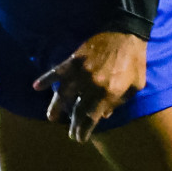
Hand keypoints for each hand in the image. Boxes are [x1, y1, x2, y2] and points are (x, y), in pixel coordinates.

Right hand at [34, 31, 148, 142]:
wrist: (127, 32)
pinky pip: (57, 71)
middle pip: (77, 109)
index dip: (84, 130)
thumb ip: (120, 101)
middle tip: (69, 133)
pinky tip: (36, 87)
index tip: (80, 138)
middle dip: (73, 124)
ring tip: (51, 117)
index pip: (92, 117)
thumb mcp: (136, 85)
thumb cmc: (135, 61)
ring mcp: (82, 72)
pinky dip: (45, 79)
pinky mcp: (75, 59)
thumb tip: (104, 115)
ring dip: (56, 106)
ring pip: (64, 94)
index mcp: (109, 93)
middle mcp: (93, 85)